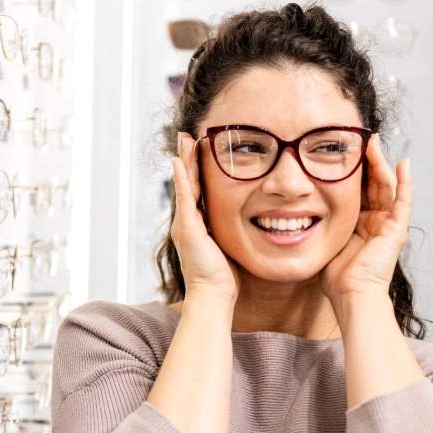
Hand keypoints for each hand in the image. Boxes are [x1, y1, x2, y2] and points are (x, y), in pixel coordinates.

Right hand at [171, 132, 240, 303]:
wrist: (213, 296)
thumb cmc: (225, 279)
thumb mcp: (230, 249)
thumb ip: (234, 236)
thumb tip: (252, 228)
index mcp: (197, 226)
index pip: (198, 191)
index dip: (197, 171)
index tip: (199, 151)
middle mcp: (187, 222)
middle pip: (187, 182)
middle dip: (188, 158)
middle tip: (186, 136)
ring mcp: (185, 224)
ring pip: (185, 185)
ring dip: (184, 160)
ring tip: (183, 139)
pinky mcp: (188, 227)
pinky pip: (185, 197)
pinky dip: (182, 178)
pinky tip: (181, 161)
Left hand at [320, 139, 411, 308]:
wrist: (351, 295)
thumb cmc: (335, 277)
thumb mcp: (323, 242)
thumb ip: (317, 226)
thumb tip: (291, 212)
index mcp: (360, 225)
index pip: (358, 191)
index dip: (353, 171)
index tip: (343, 151)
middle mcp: (377, 222)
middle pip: (374, 184)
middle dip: (368, 160)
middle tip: (361, 138)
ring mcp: (389, 225)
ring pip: (387, 186)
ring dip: (382, 163)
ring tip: (375, 142)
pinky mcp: (397, 230)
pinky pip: (404, 201)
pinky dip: (405, 182)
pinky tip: (404, 164)